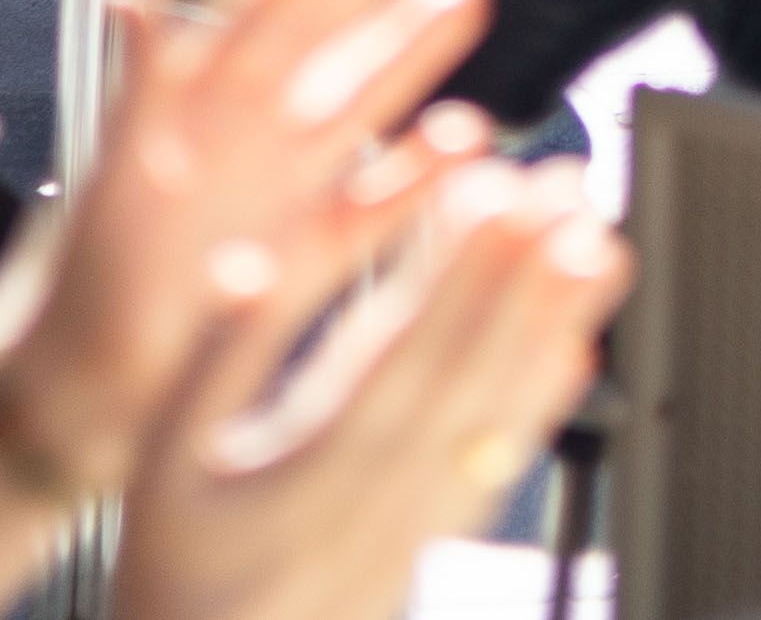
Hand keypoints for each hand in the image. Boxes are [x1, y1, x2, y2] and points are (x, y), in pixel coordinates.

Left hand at [0, 0, 498, 506]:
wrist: (72, 406)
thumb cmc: (77, 296)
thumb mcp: (114, 179)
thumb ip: (138, 84)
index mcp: (194, 109)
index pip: (273, 7)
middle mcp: (237, 142)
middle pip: (321, 43)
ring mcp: (269, 198)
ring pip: (350, 110)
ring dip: (404, 59)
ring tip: (462, 2)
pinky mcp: (293, 262)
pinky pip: (364, 207)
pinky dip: (410, 180)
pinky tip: (458, 152)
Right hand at [110, 163, 631, 619]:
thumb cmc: (177, 567)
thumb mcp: (162, 458)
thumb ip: (212, 360)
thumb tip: (243, 267)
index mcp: (308, 467)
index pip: (398, 354)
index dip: (454, 274)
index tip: (496, 194)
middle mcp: (379, 499)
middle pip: (466, 374)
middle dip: (523, 276)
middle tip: (570, 192)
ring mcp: (416, 526)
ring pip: (497, 416)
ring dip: (552, 328)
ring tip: (598, 247)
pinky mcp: (431, 544)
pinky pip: (496, 469)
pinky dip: (538, 409)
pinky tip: (573, 354)